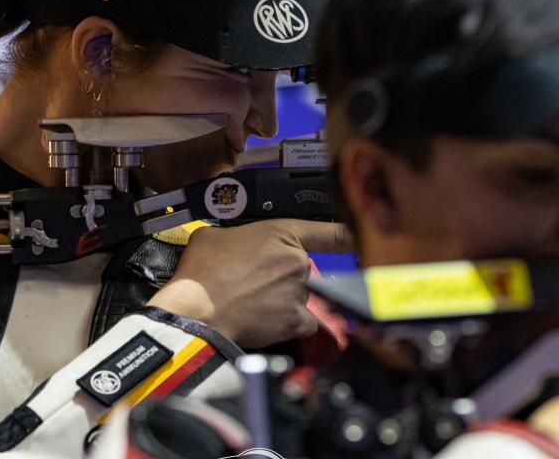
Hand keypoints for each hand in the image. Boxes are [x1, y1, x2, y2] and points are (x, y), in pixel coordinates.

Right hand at [147, 219, 350, 348]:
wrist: (196, 311)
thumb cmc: (201, 272)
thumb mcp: (213, 236)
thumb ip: (235, 235)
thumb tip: (232, 244)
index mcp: (283, 234)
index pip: (330, 233)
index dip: (349, 237)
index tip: (362, 241)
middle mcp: (298, 262)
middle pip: (302, 271)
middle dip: (283, 278)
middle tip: (253, 285)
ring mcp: (300, 293)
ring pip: (300, 297)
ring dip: (283, 302)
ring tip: (252, 305)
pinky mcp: (296, 322)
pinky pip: (301, 323)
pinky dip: (287, 325)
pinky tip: (265, 322)